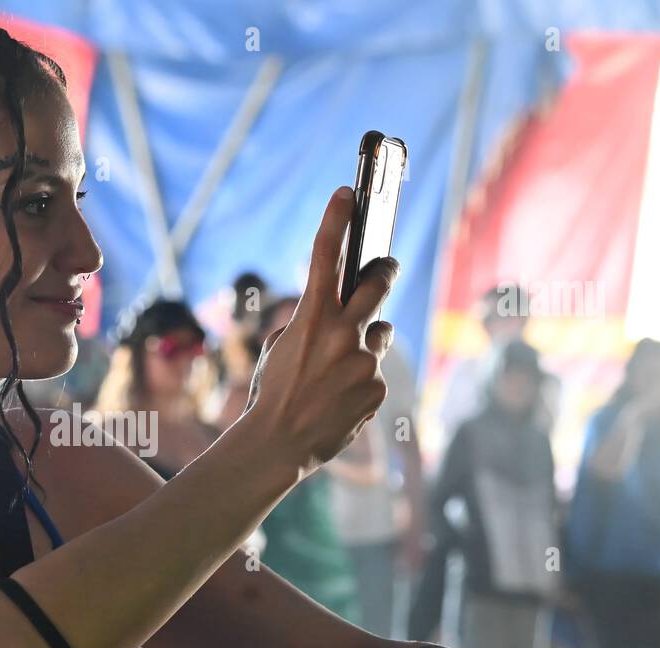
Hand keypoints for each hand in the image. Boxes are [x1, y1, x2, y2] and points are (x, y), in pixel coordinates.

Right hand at [241, 186, 399, 477]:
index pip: (324, 256)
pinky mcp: (377, 387)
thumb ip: (307, 325)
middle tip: (387, 265)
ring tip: (341, 371)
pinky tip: (341, 400)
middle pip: (378, 282)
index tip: (346, 192)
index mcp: (311, 318)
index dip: (336, 219)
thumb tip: (334, 318)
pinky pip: (376, 373)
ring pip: (379, 335)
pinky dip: (362, 382)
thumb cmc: (272, 394)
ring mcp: (364, 360)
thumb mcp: (278, 351)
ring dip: (367, 343)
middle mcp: (342, 332)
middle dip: (385, 270)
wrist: (280, 443)